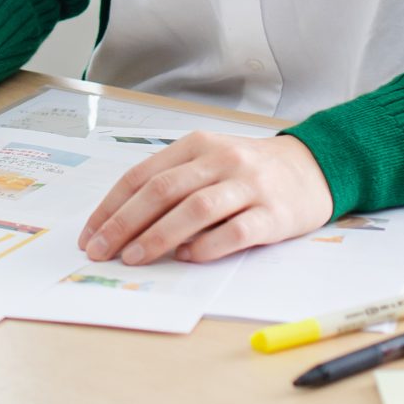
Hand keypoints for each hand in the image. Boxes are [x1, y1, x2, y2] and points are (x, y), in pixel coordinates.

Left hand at [77, 132, 332, 265]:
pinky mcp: (274, 213)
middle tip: (101, 251)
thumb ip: (173, 183)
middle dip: (124, 223)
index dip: (112, 206)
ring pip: (195, 209)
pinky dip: (207, 246)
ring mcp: (249, 185)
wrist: (313, 168)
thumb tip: (124, 223)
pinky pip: (236, 231)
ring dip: (158, 236)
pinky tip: (188, 258)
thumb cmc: (249, 170)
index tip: (90, 234)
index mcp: (196, 145)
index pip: (143, 174)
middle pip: (162, 190)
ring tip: (134, 258)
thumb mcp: (208, 161)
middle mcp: (220, 160)